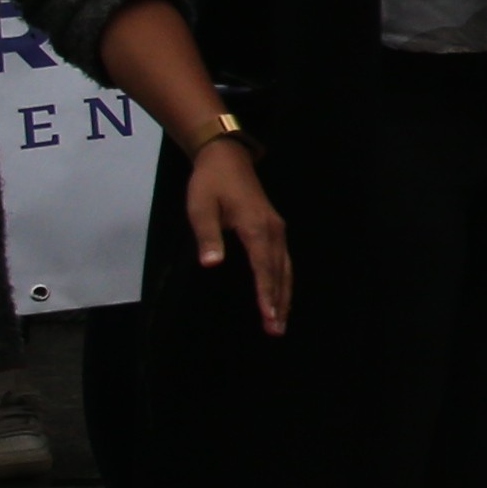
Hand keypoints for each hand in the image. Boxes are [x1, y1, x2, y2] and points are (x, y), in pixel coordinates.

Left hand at [184, 133, 289, 334]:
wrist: (226, 158)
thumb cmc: (210, 183)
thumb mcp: (201, 207)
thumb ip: (208, 236)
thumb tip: (213, 264)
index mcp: (255, 227)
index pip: (263, 267)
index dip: (266, 293)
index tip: (269, 315)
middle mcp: (272, 230)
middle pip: (280, 271)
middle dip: (279, 302)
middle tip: (277, 329)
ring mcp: (276, 228)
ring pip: (286, 267)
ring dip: (285, 294)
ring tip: (281, 320)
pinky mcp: (274, 228)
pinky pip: (284, 260)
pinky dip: (284, 280)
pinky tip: (282, 293)